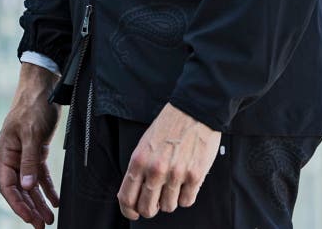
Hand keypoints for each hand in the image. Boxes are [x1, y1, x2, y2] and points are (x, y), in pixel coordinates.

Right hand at [0, 66, 63, 226]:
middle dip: (29, 208)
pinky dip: (47, 187)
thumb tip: (25, 187)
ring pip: (30, 184)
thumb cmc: (33, 105)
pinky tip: (55, 200)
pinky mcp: (37, 149)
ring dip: (39, 201)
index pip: (7, 186)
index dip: (17, 204)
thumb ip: (29, 161)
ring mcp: (24, 153)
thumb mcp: (32, 133)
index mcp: (4, 153)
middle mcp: (12, 156)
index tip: (29, 218)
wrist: (43, 85)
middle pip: (19, 189)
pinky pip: (40, 174)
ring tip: (48, 219)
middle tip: (41, 225)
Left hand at [117, 102, 220, 219]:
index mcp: (140, 160)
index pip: (127, 198)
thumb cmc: (171, 123)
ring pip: (168, 207)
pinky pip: (187, 201)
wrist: (195, 108)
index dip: (129, 210)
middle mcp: (156, 169)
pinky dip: (186, 195)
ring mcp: (176, 174)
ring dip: (170, 199)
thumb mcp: (146, 142)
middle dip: (150, 208)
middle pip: (147, 208)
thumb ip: (140, 167)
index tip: (133, 212)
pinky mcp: (195, 176)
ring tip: (174, 183)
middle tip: (156, 200)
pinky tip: (186, 182)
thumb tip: (136, 192)